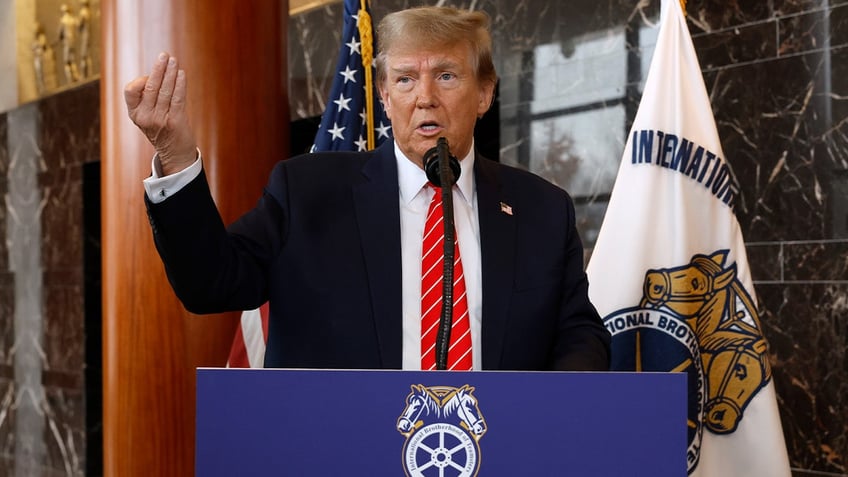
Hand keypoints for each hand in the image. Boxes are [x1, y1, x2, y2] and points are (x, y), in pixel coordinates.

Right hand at [125, 52, 196, 175]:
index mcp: (134, 114)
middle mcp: (144, 117)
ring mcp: (160, 120)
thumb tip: (159, 70)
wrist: (175, 153)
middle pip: (150, 87)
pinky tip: (182, 74)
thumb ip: (148, 97)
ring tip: (174, 61)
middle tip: (164, 55)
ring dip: (171, 73)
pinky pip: (178, 98)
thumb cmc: (163, 128)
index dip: (140, 79)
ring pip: (165, 91)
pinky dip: (180, 84)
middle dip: (158, 69)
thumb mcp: (148, 114)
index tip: (150, 75)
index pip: (130, 90)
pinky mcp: (175, 122)